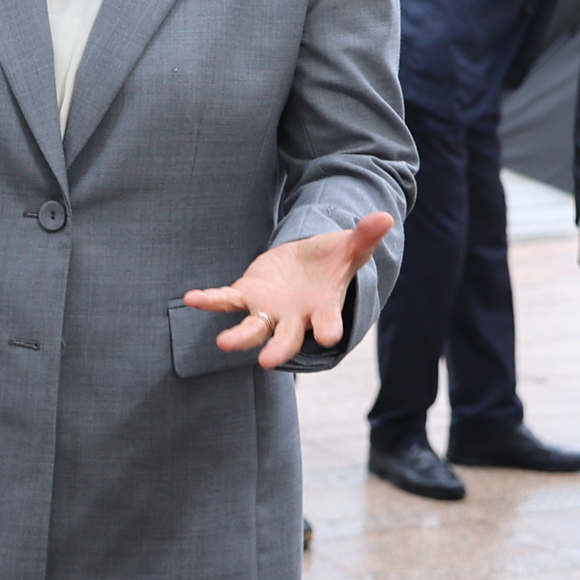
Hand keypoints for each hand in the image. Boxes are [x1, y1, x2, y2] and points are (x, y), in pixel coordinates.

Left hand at [186, 212, 396, 368]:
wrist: (306, 265)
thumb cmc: (332, 262)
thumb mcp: (350, 248)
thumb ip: (364, 237)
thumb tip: (386, 218)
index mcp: (323, 311)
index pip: (328, 324)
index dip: (328, 329)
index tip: (328, 336)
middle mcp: (294, 319)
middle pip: (286, 338)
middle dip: (279, 349)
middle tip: (269, 362)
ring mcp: (268, 310)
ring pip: (253, 328)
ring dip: (239, 337)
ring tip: (223, 343)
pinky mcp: (248, 296)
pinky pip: (227, 300)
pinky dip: (210, 300)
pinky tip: (192, 299)